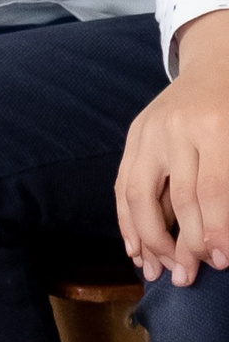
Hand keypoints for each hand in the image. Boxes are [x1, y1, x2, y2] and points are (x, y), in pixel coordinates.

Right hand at [119, 10, 228, 284]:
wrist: (219, 64)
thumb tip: (228, 236)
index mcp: (216, 129)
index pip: (211, 192)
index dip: (215, 231)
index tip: (222, 263)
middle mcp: (177, 130)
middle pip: (176, 198)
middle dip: (184, 244)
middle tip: (190, 277)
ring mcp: (149, 131)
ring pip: (139, 194)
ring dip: (149, 240)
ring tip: (160, 272)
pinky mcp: (133, 135)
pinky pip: (123, 183)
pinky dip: (126, 220)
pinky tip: (135, 249)